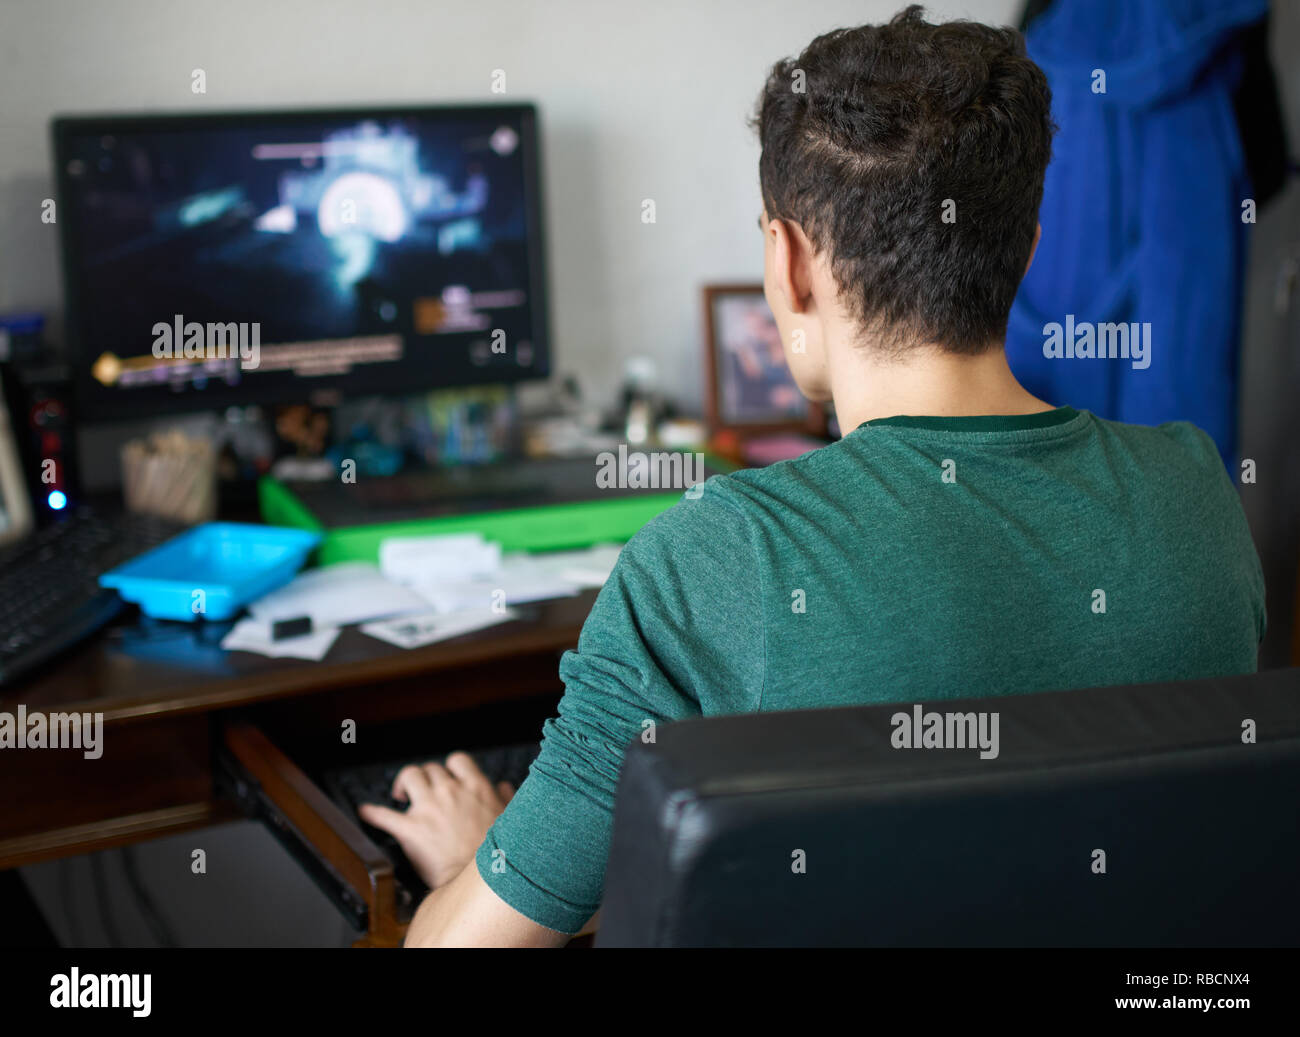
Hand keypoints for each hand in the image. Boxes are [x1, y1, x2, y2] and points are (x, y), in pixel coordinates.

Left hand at [358, 752, 515, 888]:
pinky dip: (372, 813)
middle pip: (430, 770)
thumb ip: (506, 799)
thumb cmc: (499, 853)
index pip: (457, 761)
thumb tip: (504, 787)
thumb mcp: (510, 819)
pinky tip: (365, 812)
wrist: (483, 881)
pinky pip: (384, 815)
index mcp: (476, 788)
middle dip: (424, 779)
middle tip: (421, 792)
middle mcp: (450, 792)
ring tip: (400, 795)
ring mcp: (429, 808)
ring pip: (409, 777)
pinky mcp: (411, 829)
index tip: (445, 776)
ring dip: (403, 784)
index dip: (448, 767)